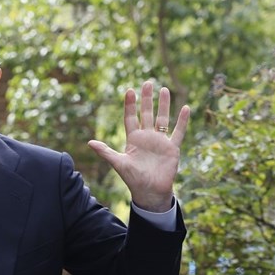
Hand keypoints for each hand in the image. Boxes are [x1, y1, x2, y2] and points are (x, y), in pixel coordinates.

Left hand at [88, 81, 189, 211]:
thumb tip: (89, 142)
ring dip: (164, 105)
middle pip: (147, 114)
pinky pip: (178, 132)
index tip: (129, 90)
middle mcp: (147, 137)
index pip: (131, 118)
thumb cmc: (133, 179)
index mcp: (133, 139)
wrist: (150, 192)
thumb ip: (105, 152)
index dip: (130, 105)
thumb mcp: (118, 163)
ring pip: (163, 119)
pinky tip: (185, 108)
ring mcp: (160, 142)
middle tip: (147, 82)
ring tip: (163, 89)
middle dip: (147, 99)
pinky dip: (182, 121)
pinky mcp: (172, 148)